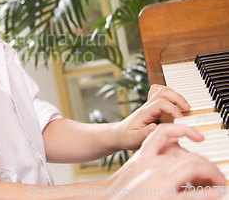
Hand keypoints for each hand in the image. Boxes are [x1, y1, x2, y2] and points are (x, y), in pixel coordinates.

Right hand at [106, 124, 224, 199]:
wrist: (105, 199)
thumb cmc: (118, 191)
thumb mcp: (133, 171)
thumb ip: (151, 164)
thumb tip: (171, 166)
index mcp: (142, 158)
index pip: (164, 134)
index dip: (182, 130)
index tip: (197, 137)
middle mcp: (151, 166)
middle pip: (186, 155)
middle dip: (205, 163)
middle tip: (215, 174)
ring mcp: (159, 181)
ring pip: (192, 166)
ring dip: (211, 173)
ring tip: (219, 182)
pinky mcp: (165, 198)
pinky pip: (193, 194)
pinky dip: (209, 193)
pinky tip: (218, 192)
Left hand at [112, 84, 190, 149]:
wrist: (119, 134)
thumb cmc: (126, 137)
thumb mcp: (134, 139)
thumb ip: (145, 134)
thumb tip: (156, 127)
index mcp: (144, 113)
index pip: (160, 103)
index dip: (172, 108)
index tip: (180, 119)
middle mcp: (147, 107)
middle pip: (162, 92)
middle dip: (177, 97)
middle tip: (187, 109)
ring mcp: (150, 106)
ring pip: (162, 90)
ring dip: (175, 95)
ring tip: (185, 106)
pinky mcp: (153, 108)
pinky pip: (161, 94)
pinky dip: (171, 95)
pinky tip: (177, 105)